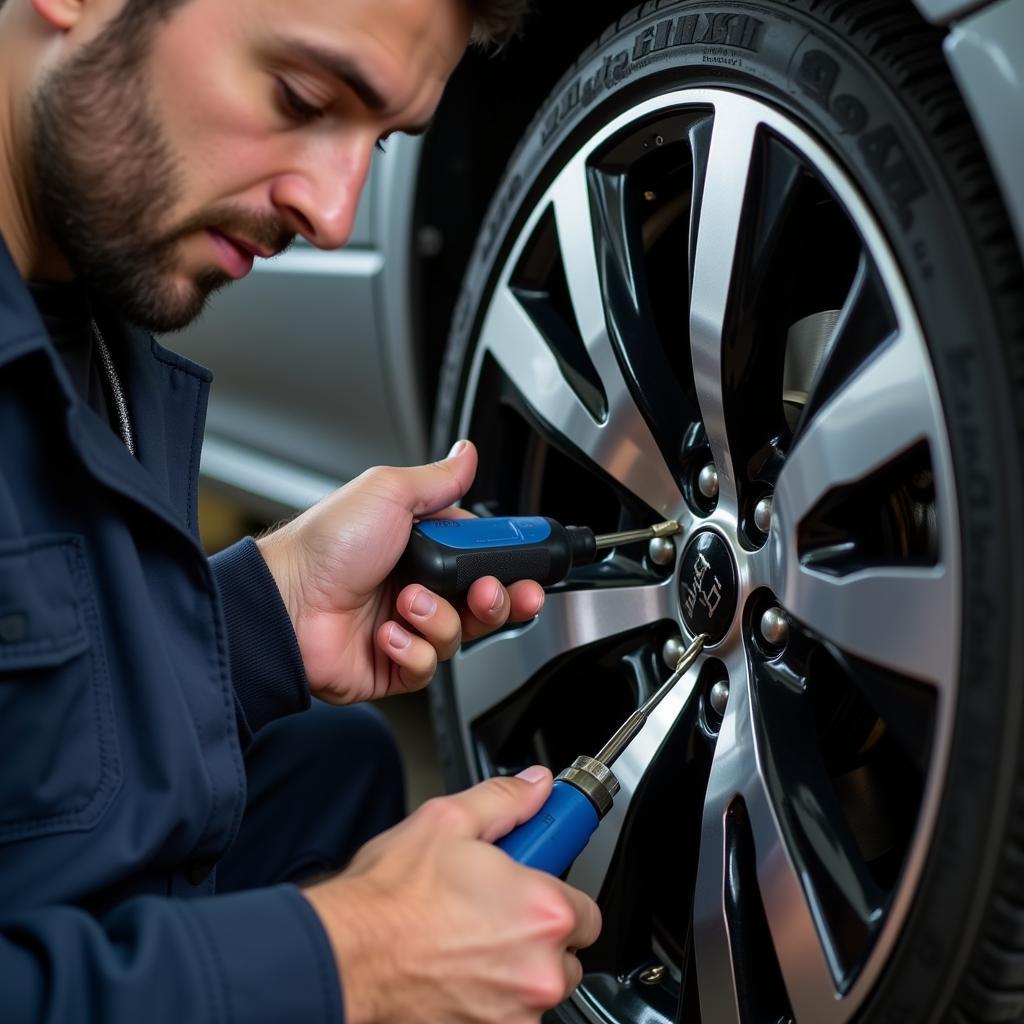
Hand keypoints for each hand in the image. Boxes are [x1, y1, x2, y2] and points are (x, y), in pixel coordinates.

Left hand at [256, 441, 544, 703]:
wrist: (285, 601)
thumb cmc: (326, 544)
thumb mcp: (388, 494)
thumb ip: (439, 480)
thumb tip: (467, 453)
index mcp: (425, 548)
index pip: (487, 560)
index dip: (512, 568)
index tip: (526, 572)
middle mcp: (421, 588)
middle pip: (486, 604)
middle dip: (494, 601)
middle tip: (484, 593)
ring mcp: (408, 628)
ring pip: (459, 637)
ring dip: (437, 619)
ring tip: (404, 603)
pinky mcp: (394, 664)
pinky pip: (428, 666)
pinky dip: (410, 649)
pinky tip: (384, 632)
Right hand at [303, 767, 601, 1023]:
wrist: (345, 957)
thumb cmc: (390, 899)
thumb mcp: (448, 821)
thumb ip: (505, 800)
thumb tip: (536, 786)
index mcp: (542, 912)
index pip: (587, 910)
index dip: (557, 895)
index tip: (535, 888)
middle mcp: (539, 970)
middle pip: (565, 955)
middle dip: (537, 934)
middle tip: (494, 913)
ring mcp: (515, 1015)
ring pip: (535, 989)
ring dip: (514, 970)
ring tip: (468, 941)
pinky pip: (507, 1017)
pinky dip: (489, 1000)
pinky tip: (456, 970)